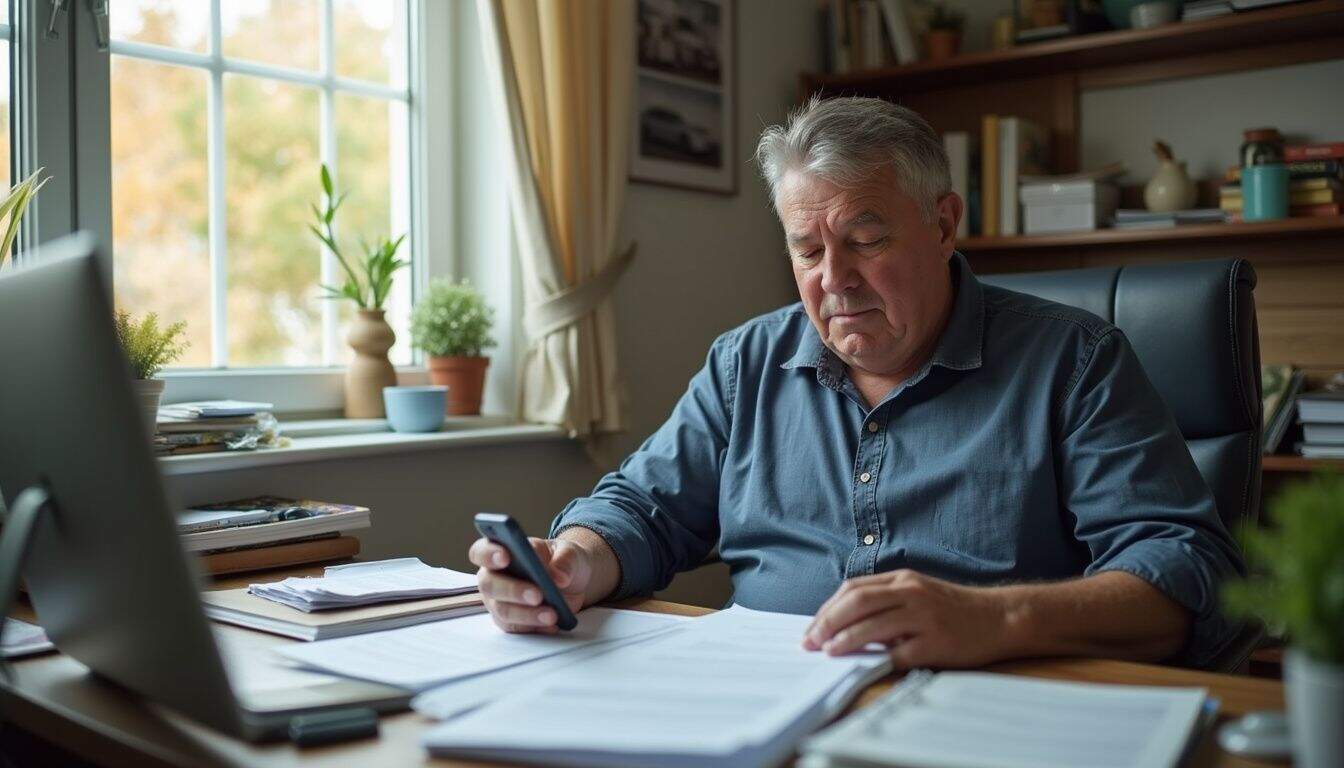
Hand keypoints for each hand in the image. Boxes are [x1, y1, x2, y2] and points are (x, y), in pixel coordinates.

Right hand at [468, 536, 592, 633]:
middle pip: (489, 585)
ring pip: (502, 610)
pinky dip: (535, 627)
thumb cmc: (562, 560)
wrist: (574, 581)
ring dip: (527, 614)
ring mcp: (499, 601)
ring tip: (552, 615)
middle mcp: (494, 576)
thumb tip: (559, 578)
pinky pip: (516, 628)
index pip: (482, 551)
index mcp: (502, 550)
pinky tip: (552, 625)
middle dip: (512, 590)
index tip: (505, 558)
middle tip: (537, 594)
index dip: (488, 554)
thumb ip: (564, 561)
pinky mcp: (510, 621)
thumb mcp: (570, 553)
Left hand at [803, 569, 1010, 667]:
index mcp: (902, 579)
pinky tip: (864, 665)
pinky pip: (900, 652)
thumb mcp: (917, 593)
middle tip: (811, 641)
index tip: (812, 628)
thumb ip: (885, 601)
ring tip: (828, 651)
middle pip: (857, 602)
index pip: (853, 590)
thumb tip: (842, 623)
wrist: (999, 617)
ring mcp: (924, 616)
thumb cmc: (953, 609)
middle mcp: (911, 592)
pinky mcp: (936, 642)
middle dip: (827, 622)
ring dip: (845, 639)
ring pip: (873, 625)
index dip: (827, 609)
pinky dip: (878, 659)